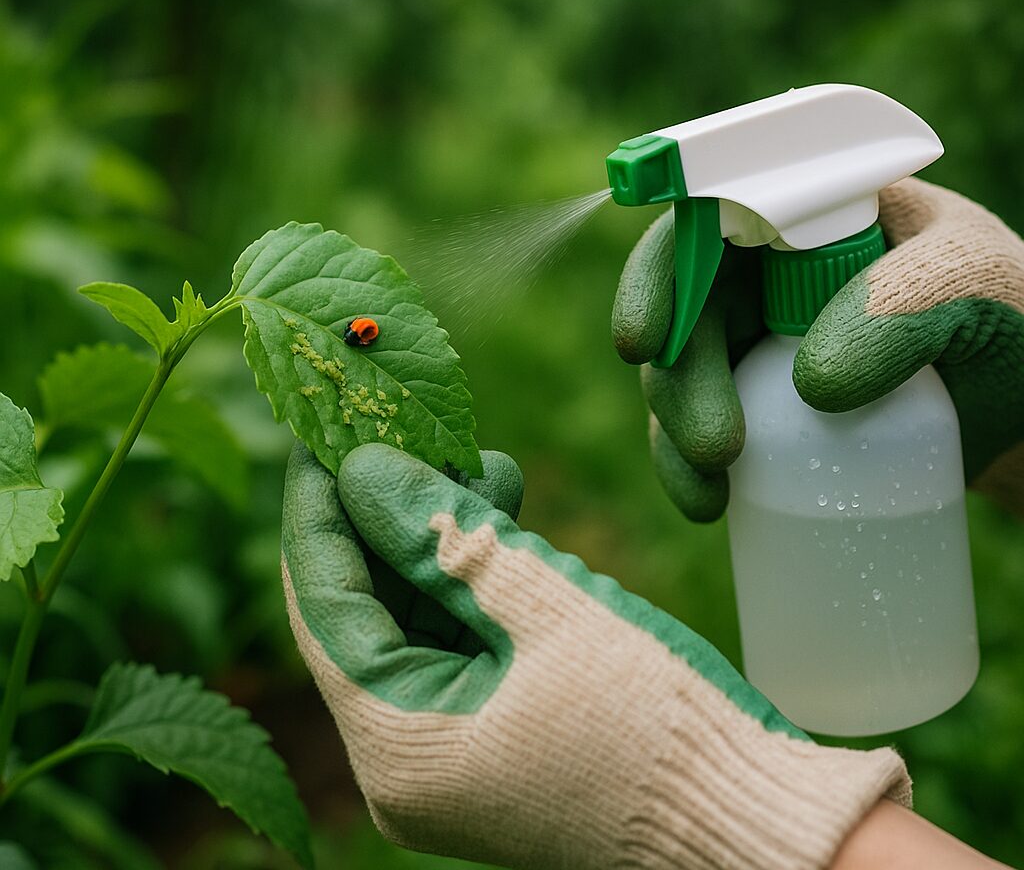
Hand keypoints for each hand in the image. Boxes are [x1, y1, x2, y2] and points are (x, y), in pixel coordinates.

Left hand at [282, 441, 907, 869]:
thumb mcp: (548, 609)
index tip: (322, 433)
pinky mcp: (489, 737)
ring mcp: (448, 756)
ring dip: (442, 537)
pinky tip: (501, 509)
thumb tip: (363, 469)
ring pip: (415, 619)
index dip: (320, 510)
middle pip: (366, 608)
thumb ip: (446, 537)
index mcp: (399, 748)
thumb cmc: (659, 721)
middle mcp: (406, 763)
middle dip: (391, 515)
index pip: (324, 603)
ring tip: (476, 459)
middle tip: (413, 432)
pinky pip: (457, 641)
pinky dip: (474, 576)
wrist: (753, 817)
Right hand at [614, 178, 1023, 520]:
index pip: (709, 219)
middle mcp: (768, 272)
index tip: (646, 341)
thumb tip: (811, 382)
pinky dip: (688, 468)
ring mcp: (759, 341)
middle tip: (714, 446)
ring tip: (712, 491)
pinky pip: (701, 427)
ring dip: (673, 429)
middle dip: (677, 377)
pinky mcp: (763, 405)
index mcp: (807, 212)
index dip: (662, 273)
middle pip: (682, 308)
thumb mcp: (978, 285)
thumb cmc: (1013, 317)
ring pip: (679, 372)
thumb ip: (905, 307)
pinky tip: (710, 504)